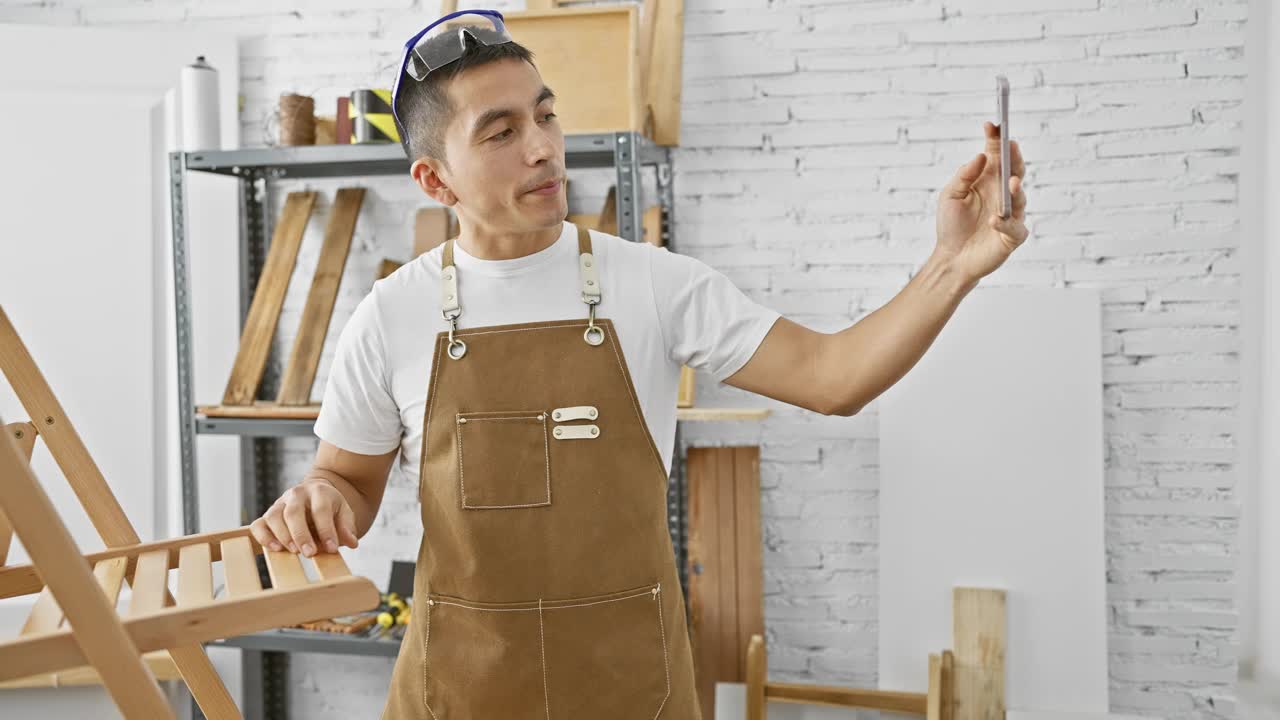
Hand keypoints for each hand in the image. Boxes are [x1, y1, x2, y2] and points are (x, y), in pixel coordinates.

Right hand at [249, 478, 359, 556]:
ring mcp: (280, 503)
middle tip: (310, 553)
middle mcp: (297, 494)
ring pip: (274, 516)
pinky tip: (275, 549)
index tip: (332, 549)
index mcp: (319, 491)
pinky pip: (259, 524)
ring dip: (283, 536)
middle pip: (294, 512)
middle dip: (301, 534)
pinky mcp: (267, 515)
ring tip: (294, 551)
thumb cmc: (330, 509)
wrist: (316, 495)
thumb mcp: (344, 514)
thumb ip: (347, 528)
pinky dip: (264, 537)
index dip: (326, 530)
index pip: (321, 510)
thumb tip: (352, 543)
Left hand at [934, 121, 1027, 284]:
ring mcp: (1011, 214)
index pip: (996, 155)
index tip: (993, 125)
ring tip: (1012, 182)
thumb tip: (981, 156)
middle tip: (1010, 144)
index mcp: (987, 180)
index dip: (996, 139)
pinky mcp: (1013, 236)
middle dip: (1014, 157)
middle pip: (1015, 170)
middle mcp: (1002, 193)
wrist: (952, 258)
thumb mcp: (950, 196)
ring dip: (1016, 189)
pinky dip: (1006, 223)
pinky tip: (995, 219)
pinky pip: (1015, 227)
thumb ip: (964, 175)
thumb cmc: (952, 225)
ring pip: (1020, 197)